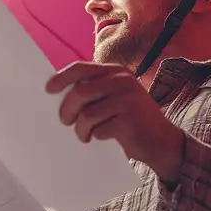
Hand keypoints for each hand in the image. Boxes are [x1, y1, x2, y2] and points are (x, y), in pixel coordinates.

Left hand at [46, 62, 184, 181]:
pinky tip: (103, 138)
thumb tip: (57, 95)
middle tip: (65, 121)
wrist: (162, 141)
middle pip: (80, 92)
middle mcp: (122, 81)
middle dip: (67, 109)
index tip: (48, 90)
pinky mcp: (129, 120)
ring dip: (81, 129)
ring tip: (85, 135)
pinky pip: (99, 130)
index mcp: (116, 72)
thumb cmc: (131, 120)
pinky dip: (97, 137)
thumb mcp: (115, 97)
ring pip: (87, 114)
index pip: (81, 68)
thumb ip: (93, 91)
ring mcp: (127, 100)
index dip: (61, 78)